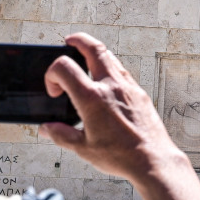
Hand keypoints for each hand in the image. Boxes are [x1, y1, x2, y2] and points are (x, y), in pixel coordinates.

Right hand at [42, 33, 186, 180]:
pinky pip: (122, 71)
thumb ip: (61, 135)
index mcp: (92, 98)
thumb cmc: (121, 156)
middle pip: (93, 47)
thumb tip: (47, 129)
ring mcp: (128, 87)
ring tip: (85, 61)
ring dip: (94, 53)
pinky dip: (109, 68)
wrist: (152, 159)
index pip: (64, 68)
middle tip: (68, 42)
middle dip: (77, 40)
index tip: (54, 91)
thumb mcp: (83, 149)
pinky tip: (105, 82)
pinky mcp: (139, 92)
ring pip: (110, 56)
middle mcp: (111, 86)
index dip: (51, 74)